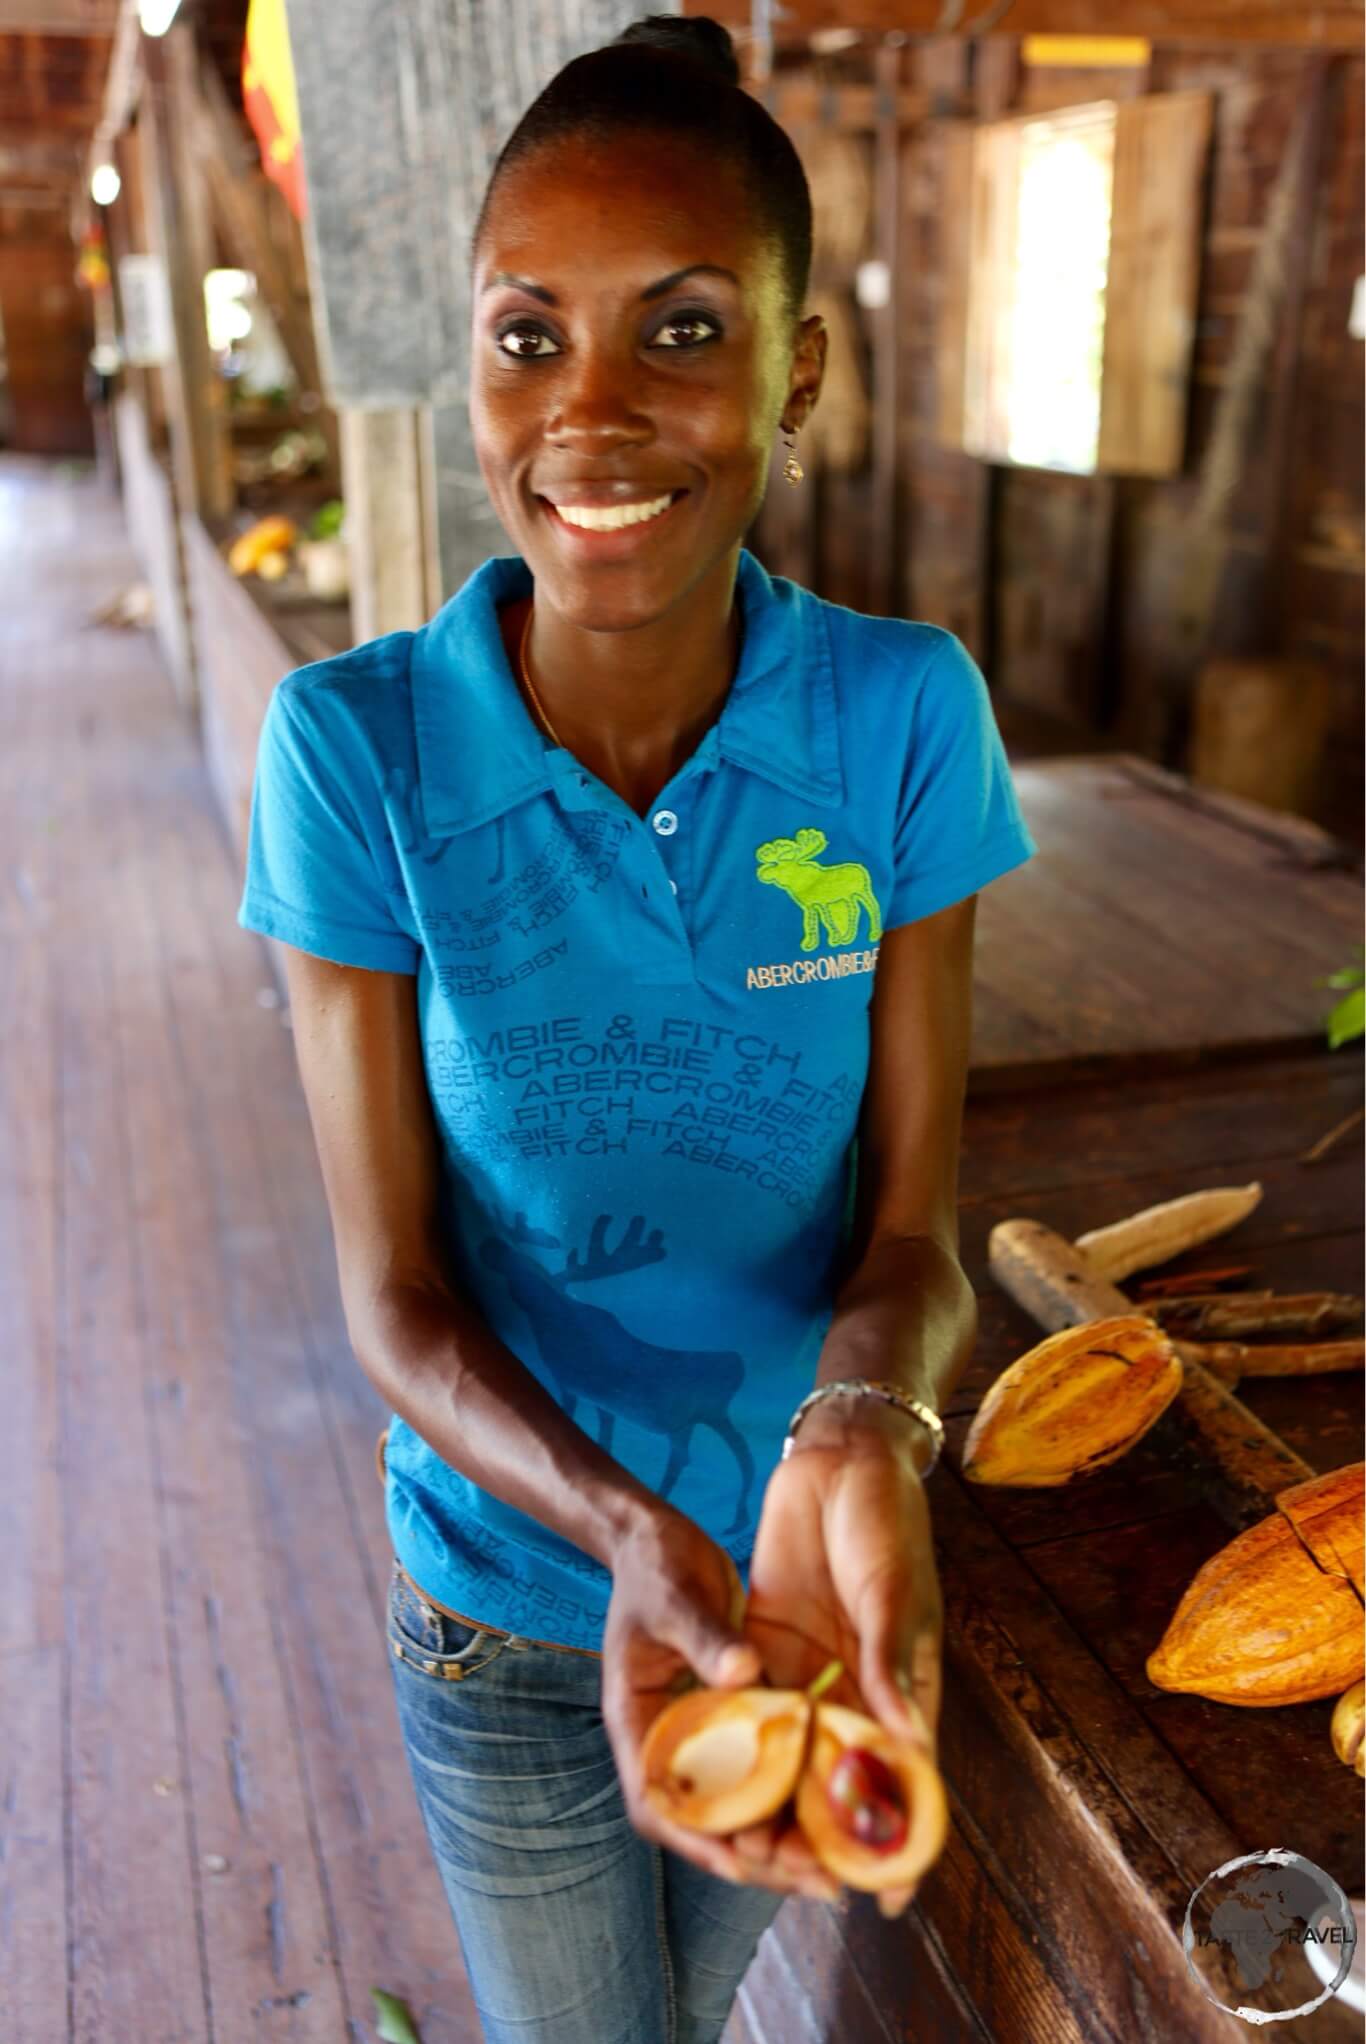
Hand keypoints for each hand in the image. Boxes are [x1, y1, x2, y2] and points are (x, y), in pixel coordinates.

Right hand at [600, 1505, 839, 1901]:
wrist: (657, 1539)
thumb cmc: (655, 1566)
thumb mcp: (676, 1597)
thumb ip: (706, 1636)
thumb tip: (744, 1673)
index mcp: (637, 1721)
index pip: (659, 1800)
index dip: (701, 1839)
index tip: (750, 1860)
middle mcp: (669, 1741)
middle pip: (706, 1823)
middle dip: (759, 1858)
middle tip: (820, 1881)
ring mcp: (701, 1734)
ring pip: (738, 1807)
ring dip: (783, 1838)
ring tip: (839, 1867)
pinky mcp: (732, 1719)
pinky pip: (762, 1770)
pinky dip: (794, 1795)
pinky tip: (838, 1808)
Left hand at [733, 1405, 942, 1916]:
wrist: (841, 1457)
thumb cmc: (885, 1519)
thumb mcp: (891, 1587)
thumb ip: (888, 1657)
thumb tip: (904, 1738)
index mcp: (904, 1685)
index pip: (908, 1780)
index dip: (900, 1840)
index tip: (885, 1902)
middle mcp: (858, 1689)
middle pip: (840, 1782)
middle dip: (818, 1835)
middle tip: (786, 1882)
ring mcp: (813, 1669)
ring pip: (792, 1756)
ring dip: (771, 1803)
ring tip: (741, 1851)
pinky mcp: (771, 1644)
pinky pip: (753, 1708)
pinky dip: (737, 1747)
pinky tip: (707, 1784)